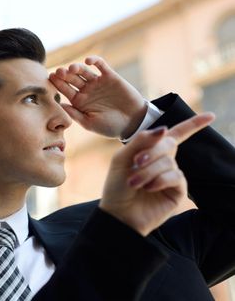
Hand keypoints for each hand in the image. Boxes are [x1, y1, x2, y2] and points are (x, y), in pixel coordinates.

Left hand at [49, 55, 145, 137]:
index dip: (57, 83)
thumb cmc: (110, 126)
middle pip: (71, 78)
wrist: (133, 122)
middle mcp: (86, 90)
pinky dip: (94, 61)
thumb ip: (75, 114)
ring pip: (83, 71)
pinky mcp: (110, 76)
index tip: (50, 78)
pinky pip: (100, 65)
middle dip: (64, 75)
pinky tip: (88, 60)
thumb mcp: (90, 123)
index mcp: (79, 101)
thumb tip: (60, 105)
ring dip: (76, 67)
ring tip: (71, 68)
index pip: (64, 89)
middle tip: (58, 72)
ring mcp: (97, 82)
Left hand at [99, 112, 214, 235]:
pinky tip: (148, 188)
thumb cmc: (117, 186)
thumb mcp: (122, 159)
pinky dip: (159, 180)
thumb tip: (165, 129)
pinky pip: (175, 176)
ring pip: (169, 161)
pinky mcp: (178, 191)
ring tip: (134, 183)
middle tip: (136, 162)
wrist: (118, 213)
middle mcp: (164, 161)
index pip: (175, 134)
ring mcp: (172, 176)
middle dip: (151, 151)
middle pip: (168, 144)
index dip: (193, 125)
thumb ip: (140, 141)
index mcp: (151, 150)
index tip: (211, 116)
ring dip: (149, 170)